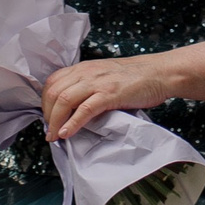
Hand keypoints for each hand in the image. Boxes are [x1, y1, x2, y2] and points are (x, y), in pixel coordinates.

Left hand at [42, 55, 181, 139]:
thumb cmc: (135, 77)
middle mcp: (86, 72)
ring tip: (54, 136)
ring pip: (64, 99)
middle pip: (54, 92)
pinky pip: (84, 109)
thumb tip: (74, 108)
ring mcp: (97, 83)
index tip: (48, 117)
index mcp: (84, 68)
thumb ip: (88, 86)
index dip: (45, 102)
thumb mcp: (105, 76)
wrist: (160, 72)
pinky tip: (67, 134)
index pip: (53, 82)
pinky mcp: (109, 94)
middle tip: (49, 131)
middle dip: (47, 115)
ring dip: (55, 121)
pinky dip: (72, 124)